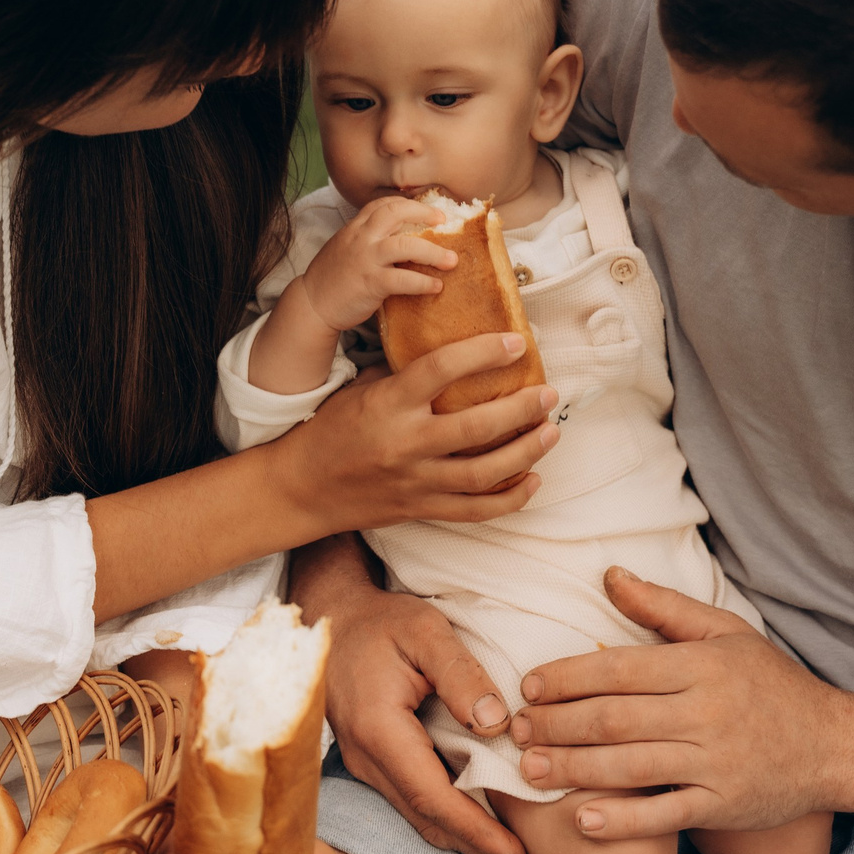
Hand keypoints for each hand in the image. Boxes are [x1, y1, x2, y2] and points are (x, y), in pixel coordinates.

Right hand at [274, 335, 560, 533]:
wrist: (302, 487)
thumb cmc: (332, 430)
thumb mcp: (362, 389)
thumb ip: (406, 375)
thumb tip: (455, 355)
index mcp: (388, 404)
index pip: (442, 369)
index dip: (483, 353)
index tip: (516, 343)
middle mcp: (405, 444)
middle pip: (475, 427)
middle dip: (520, 410)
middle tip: (548, 393)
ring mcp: (414, 481)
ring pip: (483, 473)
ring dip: (525, 452)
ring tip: (551, 432)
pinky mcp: (420, 509)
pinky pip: (474, 510)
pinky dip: (509, 498)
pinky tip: (533, 480)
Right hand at [290, 196, 456, 332]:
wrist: (312, 303)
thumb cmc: (333, 278)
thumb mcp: (347, 248)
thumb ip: (369, 240)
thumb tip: (403, 240)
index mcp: (355, 227)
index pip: (383, 204)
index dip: (409, 204)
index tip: (429, 211)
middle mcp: (361, 238)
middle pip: (395, 213)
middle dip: (424, 214)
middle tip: (444, 223)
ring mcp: (365, 259)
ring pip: (405, 245)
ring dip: (433, 252)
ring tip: (451, 260)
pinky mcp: (370, 283)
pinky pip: (403, 279)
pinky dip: (423, 282)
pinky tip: (436, 286)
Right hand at [299, 539, 538, 853]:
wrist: (331, 617)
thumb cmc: (382, 622)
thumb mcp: (425, 631)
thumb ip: (460, 674)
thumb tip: (497, 725)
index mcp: (379, 730)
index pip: (433, 796)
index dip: (477, 830)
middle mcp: (366, 757)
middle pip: (427, 819)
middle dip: (479, 849)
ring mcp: (365, 764)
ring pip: (419, 816)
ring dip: (466, 840)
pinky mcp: (372, 762)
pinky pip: (413, 800)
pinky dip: (450, 819)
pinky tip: (482, 825)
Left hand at [509, 567, 846, 839]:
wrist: (836, 747)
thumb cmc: (772, 684)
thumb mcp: (726, 633)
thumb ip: (664, 607)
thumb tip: (608, 576)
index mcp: (702, 666)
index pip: (618, 669)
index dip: (566, 677)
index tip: (527, 685)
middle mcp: (707, 712)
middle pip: (614, 719)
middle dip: (556, 724)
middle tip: (515, 730)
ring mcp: (716, 762)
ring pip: (630, 766)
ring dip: (573, 770)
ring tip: (530, 771)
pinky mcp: (724, 805)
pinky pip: (665, 815)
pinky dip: (622, 821)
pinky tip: (582, 821)